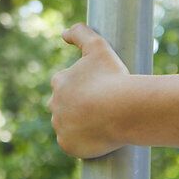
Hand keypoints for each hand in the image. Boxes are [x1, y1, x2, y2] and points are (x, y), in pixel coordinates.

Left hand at [49, 23, 132, 158]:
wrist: (123, 109)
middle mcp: (54, 104)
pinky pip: (71, 144)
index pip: (64, 84)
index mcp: (59, 82)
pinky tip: (94, 139)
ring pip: (66, 125)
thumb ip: (80, 33)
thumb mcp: (98, 46)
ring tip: (100, 124)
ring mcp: (60, 126)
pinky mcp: (68, 145)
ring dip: (77, 124)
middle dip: (76, 106)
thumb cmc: (112, 77)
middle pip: (62, 106)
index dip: (82, 87)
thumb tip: (64, 33)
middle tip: (100, 108)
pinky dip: (80, 142)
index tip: (98, 89)